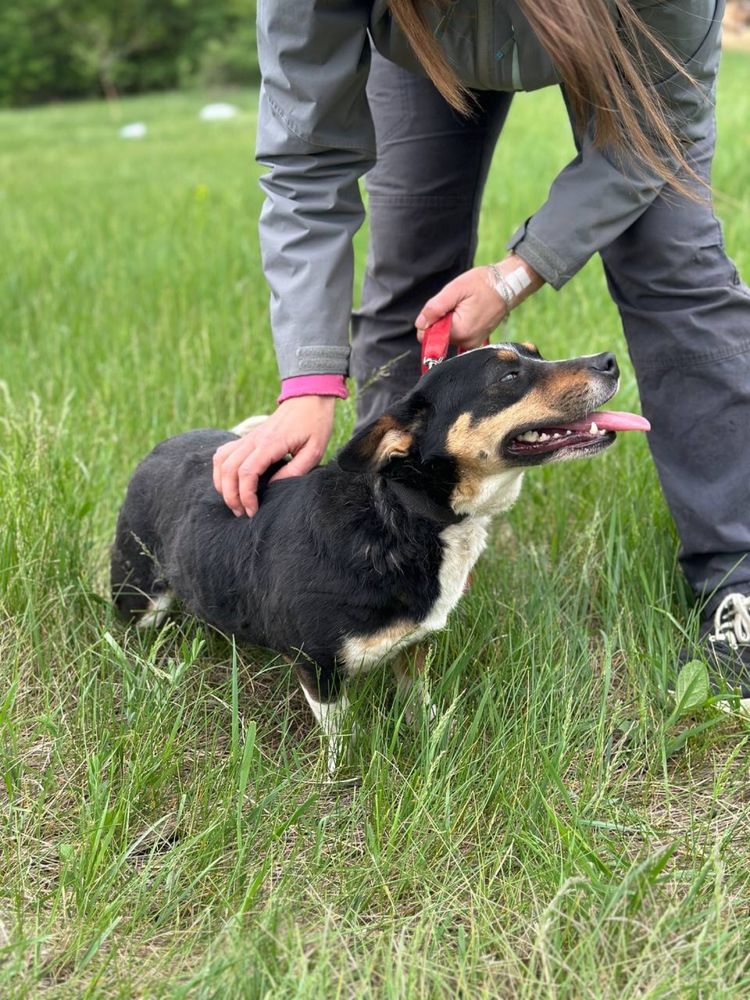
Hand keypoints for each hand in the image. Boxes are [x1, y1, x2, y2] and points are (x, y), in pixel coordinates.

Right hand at [212, 396, 335, 517]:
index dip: (245, 495)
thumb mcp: (315, 450)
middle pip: (228, 470)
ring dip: (221, 483)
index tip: (253, 510)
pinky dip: (220, 469)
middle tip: (241, 512)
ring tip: (234, 501)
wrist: (309, 397)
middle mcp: (254, 439)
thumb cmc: (315, 424)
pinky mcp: (247, 437)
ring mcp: (248, 437)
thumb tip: (275, 487)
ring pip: (220, 461)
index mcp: (271, 443)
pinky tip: (228, 482)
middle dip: (230, 495)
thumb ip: (295, 470)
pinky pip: (223, 453)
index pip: (246, 472)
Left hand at [414, 255, 542, 348]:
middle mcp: (466, 342)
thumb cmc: (483, 284)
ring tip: (465, 306)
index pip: (427, 335)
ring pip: (448, 334)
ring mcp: (473, 343)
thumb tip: (419, 324)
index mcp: (459, 332)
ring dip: (450, 320)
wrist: (508, 285)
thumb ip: (435, 308)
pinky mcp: (477, 340)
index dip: (430, 319)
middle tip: (457, 304)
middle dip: (441, 319)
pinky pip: (458, 335)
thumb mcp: (455, 289)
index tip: (444, 306)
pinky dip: (458, 324)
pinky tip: (469, 312)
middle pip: (438, 335)